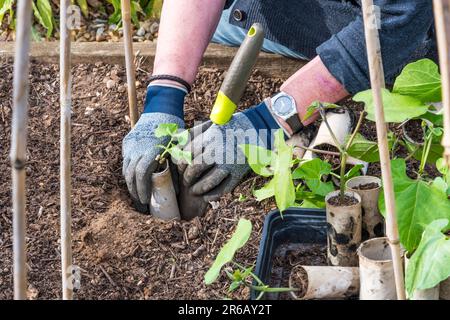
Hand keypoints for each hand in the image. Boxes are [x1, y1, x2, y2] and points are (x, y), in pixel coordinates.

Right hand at [122, 84, 185, 210]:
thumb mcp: (179, 147)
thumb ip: (177, 166)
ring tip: (137, 196)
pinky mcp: (127, 143)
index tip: (145, 201)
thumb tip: (180, 189)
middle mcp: (137, 148)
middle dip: (134, 192)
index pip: (142, 174)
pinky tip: (135, 182)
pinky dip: (129, 174)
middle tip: (141, 205)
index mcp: (151, 150)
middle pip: (130, 175)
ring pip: (125, 170)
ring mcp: (130, 145)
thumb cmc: (174, 130)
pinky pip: (125, 162)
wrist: (161, 109)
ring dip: (130, 185)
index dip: (142, 190)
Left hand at [178, 101, 281, 201]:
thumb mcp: (211, 125)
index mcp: (209, 137)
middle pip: (195, 168)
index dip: (181, 164)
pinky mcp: (239, 172)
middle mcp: (218, 150)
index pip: (188, 154)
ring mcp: (229, 162)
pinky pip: (223, 188)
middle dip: (187, 177)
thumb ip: (193, 133)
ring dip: (198, 188)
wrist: (255, 129)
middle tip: (186, 180)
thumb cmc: (228, 127)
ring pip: (208, 181)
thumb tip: (175, 140)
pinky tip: (206, 196)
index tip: (181, 168)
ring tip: (194, 190)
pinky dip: (212, 195)